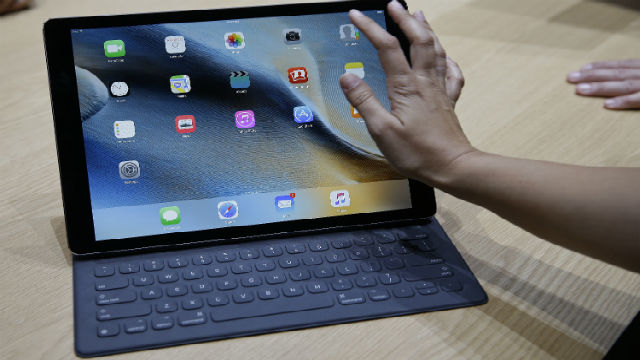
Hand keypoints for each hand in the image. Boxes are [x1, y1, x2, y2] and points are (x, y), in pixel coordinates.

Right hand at [339, 1, 474, 185]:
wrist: (453, 166)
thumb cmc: (418, 153)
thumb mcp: (382, 130)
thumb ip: (364, 101)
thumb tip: (348, 77)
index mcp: (406, 87)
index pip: (387, 48)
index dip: (371, 28)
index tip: (357, 16)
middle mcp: (425, 83)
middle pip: (418, 40)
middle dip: (404, 19)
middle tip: (394, 4)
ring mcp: (440, 90)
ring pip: (436, 50)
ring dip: (426, 30)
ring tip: (419, 15)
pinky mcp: (448, 102)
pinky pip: (452, 73)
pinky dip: (447, 59)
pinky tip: (445, 56)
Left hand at [567, 59, 639, 108]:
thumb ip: (637, 73)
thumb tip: (620, 76)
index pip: (620, 66)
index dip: (601, 66)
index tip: (582, 68)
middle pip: (616, 74)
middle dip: (592, 76)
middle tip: (570, 78)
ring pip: (623, 86)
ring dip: (600, 87)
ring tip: (579, 90)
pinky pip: (638, 100)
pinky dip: (623, 101)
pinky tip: (606, 104)